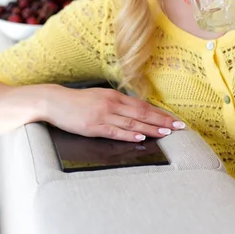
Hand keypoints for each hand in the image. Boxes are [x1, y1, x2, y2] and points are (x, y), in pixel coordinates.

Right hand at [43, 84, 184, 141]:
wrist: (55, 101)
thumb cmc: (78, 101)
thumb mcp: (101, 97)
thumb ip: (117, 104)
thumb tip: (137, 112)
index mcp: (115, 96)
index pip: (143, 105)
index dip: (160, 113)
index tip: (175, 119)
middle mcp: (112, 104)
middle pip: (142, 113)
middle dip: (163, 120)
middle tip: (179, 127)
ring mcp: (104, 115)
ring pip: (133, 122)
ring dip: (151, 128)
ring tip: (166, 133)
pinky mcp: (94, 126)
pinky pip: (115, 131)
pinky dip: (129, 134)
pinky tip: (141, 137)